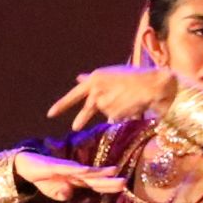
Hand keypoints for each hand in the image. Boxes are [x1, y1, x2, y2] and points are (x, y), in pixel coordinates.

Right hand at [9, 148, 127, 202]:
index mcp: (76, 180)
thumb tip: (68, 194)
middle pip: (94, 178)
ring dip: (98, 172)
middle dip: (109, 181)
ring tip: (112, 171)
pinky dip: (76, 169)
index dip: (108, 187)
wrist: (24, 165)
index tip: (123, 187)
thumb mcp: (51, 191)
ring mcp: (64, 168)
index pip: (96, 185)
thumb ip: (61, 193)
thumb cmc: (41, 177)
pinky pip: (66, 168)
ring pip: (84, 172)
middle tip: (125, 182)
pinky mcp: (53, 166)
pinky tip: (85, 170)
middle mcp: (74, 173)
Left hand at [46, 64, 172, 133]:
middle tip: (75, 127)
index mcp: (94, 80)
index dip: (61, 105)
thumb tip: (78, 78)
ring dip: (114, 109)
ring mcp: (105, 104)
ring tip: (128, 99)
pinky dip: (121, 114)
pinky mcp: (114, 114)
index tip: (50, 114)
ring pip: (105, 112)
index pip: (73, 95)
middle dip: (81, 119)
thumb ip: (91, 79)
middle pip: (87, 110)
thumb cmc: (132, 76)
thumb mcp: (109, 75)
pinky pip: (114, 118)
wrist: (152, 84)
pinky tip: (131, 105)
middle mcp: (97, 92)